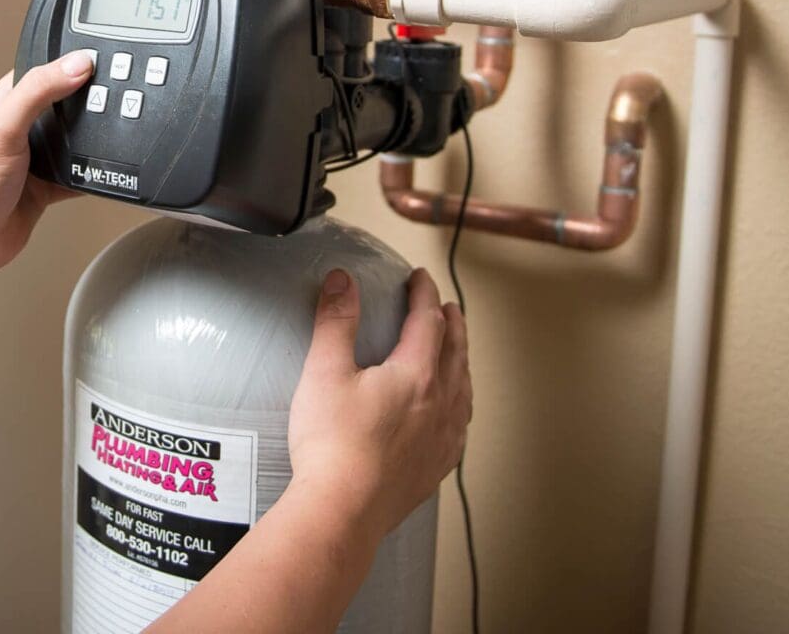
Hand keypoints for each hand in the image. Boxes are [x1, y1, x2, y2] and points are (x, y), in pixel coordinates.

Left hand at [0, 51, 96, 272]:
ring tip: (114, 129)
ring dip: (92, 138)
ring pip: (75, 139)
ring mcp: (34, 157)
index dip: (69, 62)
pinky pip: (78, 172)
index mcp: (5, 103)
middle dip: (88, 102)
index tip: (100, 59)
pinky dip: (93, 172)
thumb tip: (76, 64)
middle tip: (115, 96)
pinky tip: (104, 170)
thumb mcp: (4, 125)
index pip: (43, 70)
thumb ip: (39, 90)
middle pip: (65, 104)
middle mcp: (20, 127)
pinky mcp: (46, 185)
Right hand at [286, 267, 470, 544]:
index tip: (419, 279)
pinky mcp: (434, 469)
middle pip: (456, 353)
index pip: (428, 322)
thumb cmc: (332, 444)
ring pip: (464, 390)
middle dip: (452, 325)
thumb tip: (342, 280)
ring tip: (457, 354)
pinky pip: (459, 429)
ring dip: (461, 363)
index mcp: (416, 375)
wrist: (343, 510)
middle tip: (448, 308)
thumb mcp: (325, 372)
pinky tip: (453, 416)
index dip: (424, 295)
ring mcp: (442, 440)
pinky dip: (460, 407)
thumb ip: (335, 321)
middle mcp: (439, 405)